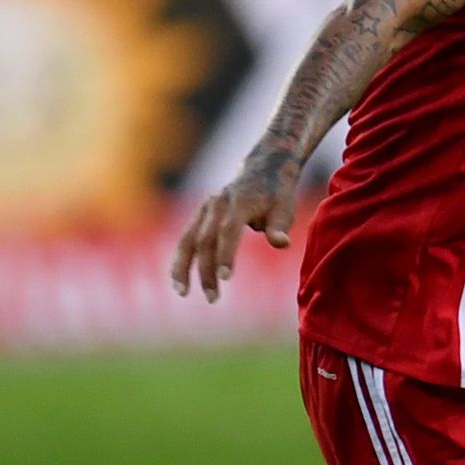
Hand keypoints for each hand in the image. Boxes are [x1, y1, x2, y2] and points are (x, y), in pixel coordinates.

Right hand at [170, 148, 299, 302]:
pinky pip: (186, 238)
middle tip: (213, 297)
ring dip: (182, 267)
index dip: (226, 254)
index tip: (226, 278)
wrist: (264, 167)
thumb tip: (282, 244)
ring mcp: (205, 208)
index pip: (229, 231)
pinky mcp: (200, 214)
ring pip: (187, 239)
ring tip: (182, 292)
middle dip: (207, 270)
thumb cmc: (278, 194)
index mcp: (240, 202)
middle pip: (206, 240)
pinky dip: (180, 259)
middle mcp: (218, 204)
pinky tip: (179, 281)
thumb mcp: (286, 207)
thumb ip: (280, 227)